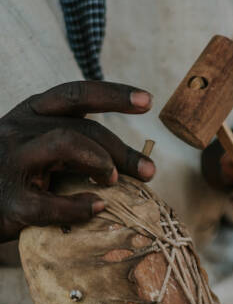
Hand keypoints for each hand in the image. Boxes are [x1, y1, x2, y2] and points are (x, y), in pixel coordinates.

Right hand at [0, 81, 154, 241]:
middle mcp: (20, 130)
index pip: (76, 94)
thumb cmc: (14, 175)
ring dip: (99, 161)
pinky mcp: (9, 201)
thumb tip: (130, 162)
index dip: (114, 94)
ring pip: (64, 143)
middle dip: (122, 149)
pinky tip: (97, 208)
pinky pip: (48, 203)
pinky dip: (78, 206)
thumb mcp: (39, 146)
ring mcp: (11, 162)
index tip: (147, 101)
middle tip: (148, 171)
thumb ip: (74, 143)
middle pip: (82, 127)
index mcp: (31, 113)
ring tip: (114, 182)